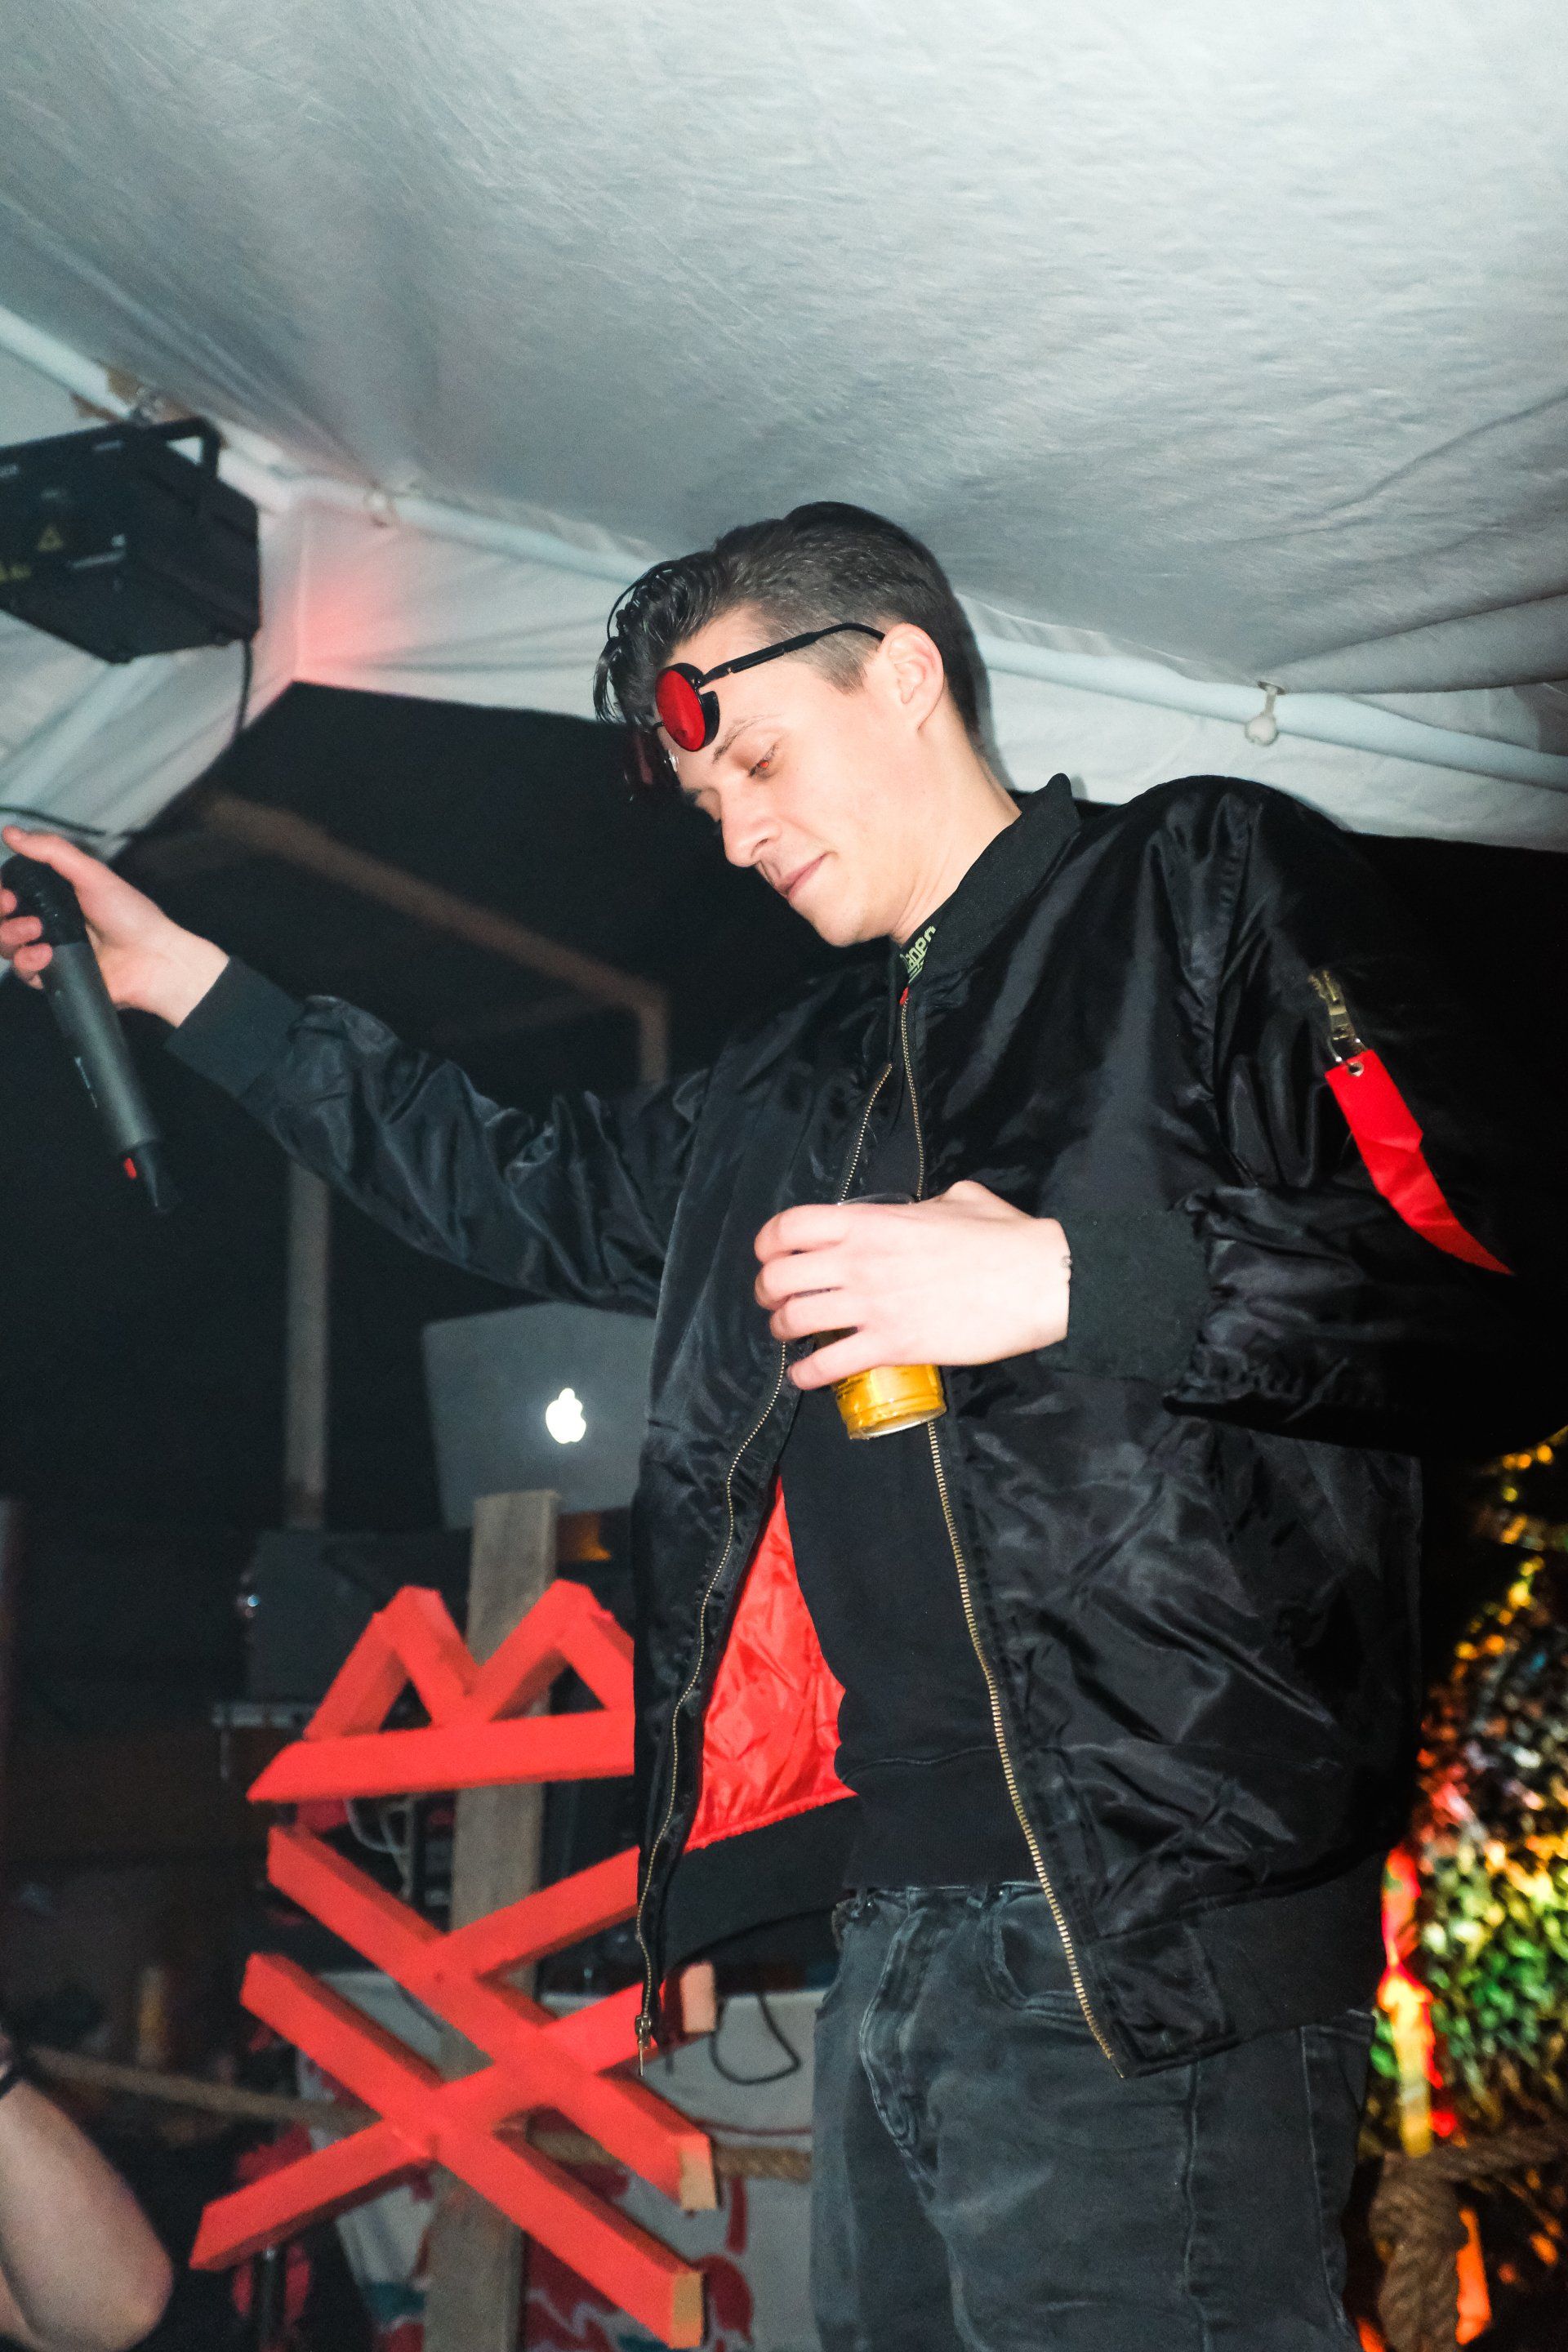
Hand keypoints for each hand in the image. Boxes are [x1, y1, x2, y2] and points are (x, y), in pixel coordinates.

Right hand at [0, 826, 227, 1025]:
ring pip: (7, 946)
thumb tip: (10, 833)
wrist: (154, 960)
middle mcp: (49, 923)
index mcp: (56, 897)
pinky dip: (28, 963)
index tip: (6, 891)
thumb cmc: (131, 915)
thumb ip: (52, 852)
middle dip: (0, 913)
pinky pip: (24, 973)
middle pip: (3, 919)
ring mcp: (51, 952)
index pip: (12, 892)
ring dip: (10, 935)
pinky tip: (46, 955)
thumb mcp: (91, 875)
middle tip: (11, 906)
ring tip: (35, 931)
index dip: (1, 892)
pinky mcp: (55, 977)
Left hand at [754, 1180, 1070, 1390]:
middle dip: (768, 1290)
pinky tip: (803, 1377)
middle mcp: (859, 1261)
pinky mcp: (891, 1345)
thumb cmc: (1005, 1238)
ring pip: (794, 1319)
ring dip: (782, 1330)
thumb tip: (925, 1209)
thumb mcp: (960, 1198)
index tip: (771, 1255)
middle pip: (779, 1275)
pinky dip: (805, 1374)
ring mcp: (872, 1305)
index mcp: (871, 1221)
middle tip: (776, 1300)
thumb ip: (928, 1203)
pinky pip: (828, 1364)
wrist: (1039, 1281)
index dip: (769, 1242)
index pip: (790, 1226)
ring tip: (789, 1335)